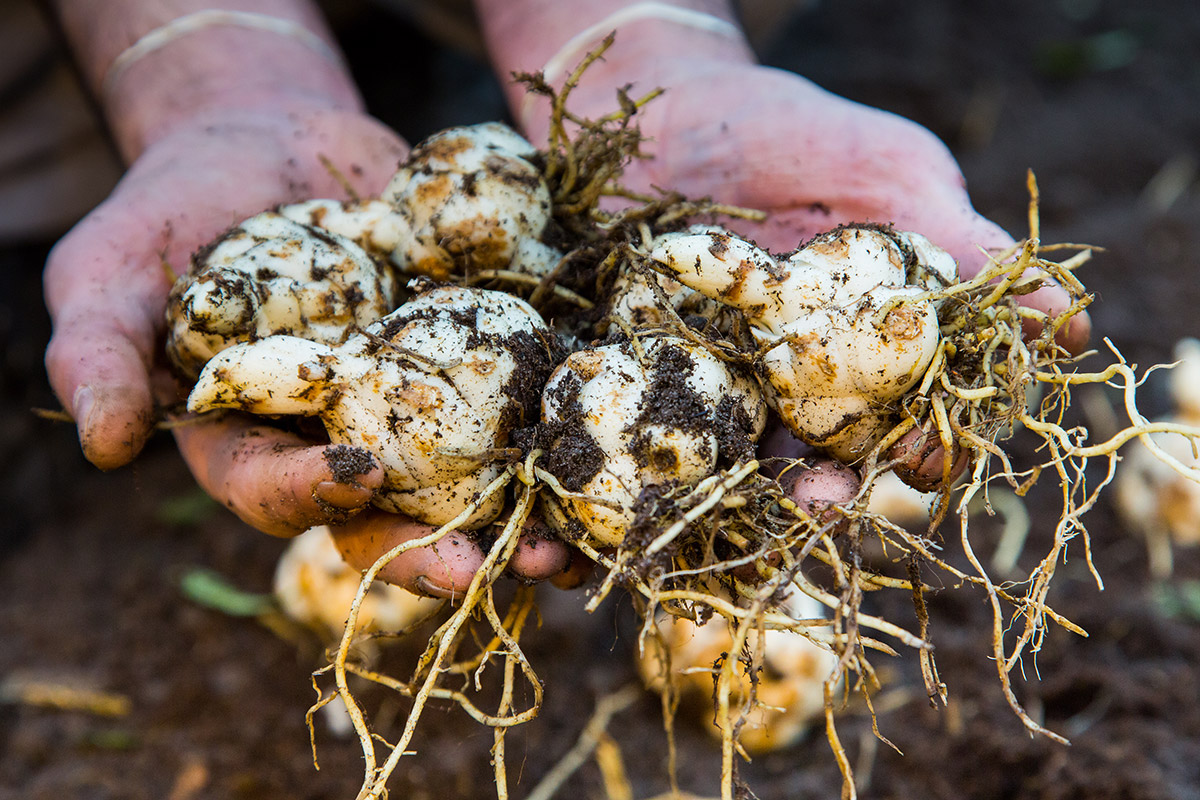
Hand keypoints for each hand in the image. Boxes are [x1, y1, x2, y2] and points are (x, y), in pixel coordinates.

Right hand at [44, 104, 579, 592]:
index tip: (355, 476)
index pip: (272, 492)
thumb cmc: (179, 210)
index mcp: (251, 442)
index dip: (309, 497)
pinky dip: (558, 433)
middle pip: (388, 520)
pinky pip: (515, 407)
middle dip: (445, 551)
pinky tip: (606, 449)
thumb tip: (104, 445)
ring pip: (467, 486)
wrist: (274, 147)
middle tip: (507, 567)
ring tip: (577, 546)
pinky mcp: (470, 360)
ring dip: (524, 520)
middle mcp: (338, 442)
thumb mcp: (112, 266)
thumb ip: (99, 345)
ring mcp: (413, 408)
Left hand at [574, 59, 1088, 487]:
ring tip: (791, 497)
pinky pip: (680, 435)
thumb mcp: (892, 173)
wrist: (665, 113)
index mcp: (883, 335)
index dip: (939, 438)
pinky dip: (685, 465)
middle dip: (854, 484)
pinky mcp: (668, 377)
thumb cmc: (794, 133)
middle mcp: (817, 373)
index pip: (926, 408)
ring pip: (767, 461)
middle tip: (841, 493)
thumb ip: (965, 244)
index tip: (935, 452)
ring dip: (781, 494)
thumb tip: (1060, 318)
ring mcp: (741, 381)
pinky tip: (690, 482)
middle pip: (849, 452)